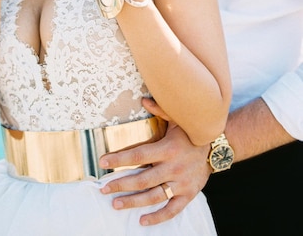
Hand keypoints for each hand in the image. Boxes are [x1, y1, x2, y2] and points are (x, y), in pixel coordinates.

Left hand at [99, 99, 210, 226]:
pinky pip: (172, 210)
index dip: (120, 159)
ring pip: (154, 196)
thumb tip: (143, 99)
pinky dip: (158, 217)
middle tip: (103, 189)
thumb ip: (160, 110)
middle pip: (143, 179)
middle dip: (121, 184)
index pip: (139, 154)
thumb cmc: (191, 133)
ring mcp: (182, 183)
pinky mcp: (188, 195)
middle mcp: (174, 167)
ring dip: (134, 202)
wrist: (217, 148)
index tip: (103, 162)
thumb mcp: (177, 119)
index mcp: (168, 149)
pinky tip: (142, 221)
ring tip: (115, 204)